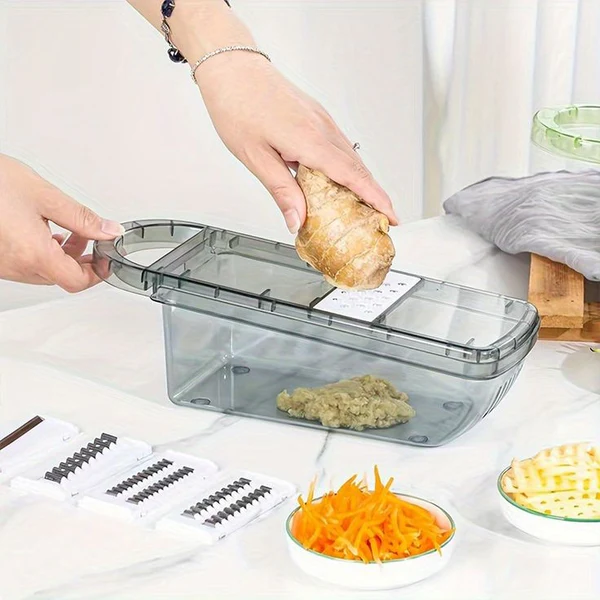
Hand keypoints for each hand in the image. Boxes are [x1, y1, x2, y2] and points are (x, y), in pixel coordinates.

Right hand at [0, 154, 123, 291]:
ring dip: (61, 256)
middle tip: (91, 238)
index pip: (77, 281)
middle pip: (62, 278)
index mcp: (33, 254)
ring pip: (44, 273)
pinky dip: (41, 254)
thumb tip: (109, 231)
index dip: (98, 271)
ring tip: (68, 230)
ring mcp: (3, 266)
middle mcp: (16, 266)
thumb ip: (82, 218)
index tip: (106, 257)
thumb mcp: (45, 196)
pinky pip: (25, 266)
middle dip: (81, 260)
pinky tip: (43, 232)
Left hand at [195, 55, 398, 232]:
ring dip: (362, 183)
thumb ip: (281, 191)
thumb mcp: (255, 158)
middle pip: (359, 168)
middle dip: (375, 196)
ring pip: (351, 157)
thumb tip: (297, 220)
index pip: (353, 177)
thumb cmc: (237, 106)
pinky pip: (340, 146)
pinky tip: (340, 181)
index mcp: (309, 140)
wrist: (232, 69)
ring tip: (365, 207)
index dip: (376, 199)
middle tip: (382, 219)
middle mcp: (322, 128)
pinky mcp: (317, 116)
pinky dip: (347, 167)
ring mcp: (322, 120)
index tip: (392, 215)